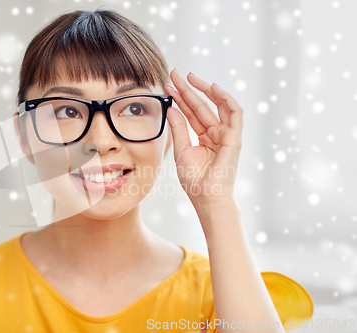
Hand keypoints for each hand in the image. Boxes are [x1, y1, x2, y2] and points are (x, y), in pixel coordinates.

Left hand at [164, 69, 243, 206]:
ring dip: (203, 89)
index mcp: (204, 137)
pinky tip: (212, 87)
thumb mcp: (181, 149)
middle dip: (187, 88)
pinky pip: (235, 113)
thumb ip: (178, 128)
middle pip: (201, 105)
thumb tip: (171, 107)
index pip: (190, 112)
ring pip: (216, 105)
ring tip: (188, 77)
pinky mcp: (235, 137)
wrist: (206, 197)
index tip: (166, 86)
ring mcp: (226, 134)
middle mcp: (216, 133)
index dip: (179, 98)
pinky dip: (225, 99)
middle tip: (174, 73)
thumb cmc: (194, 180)